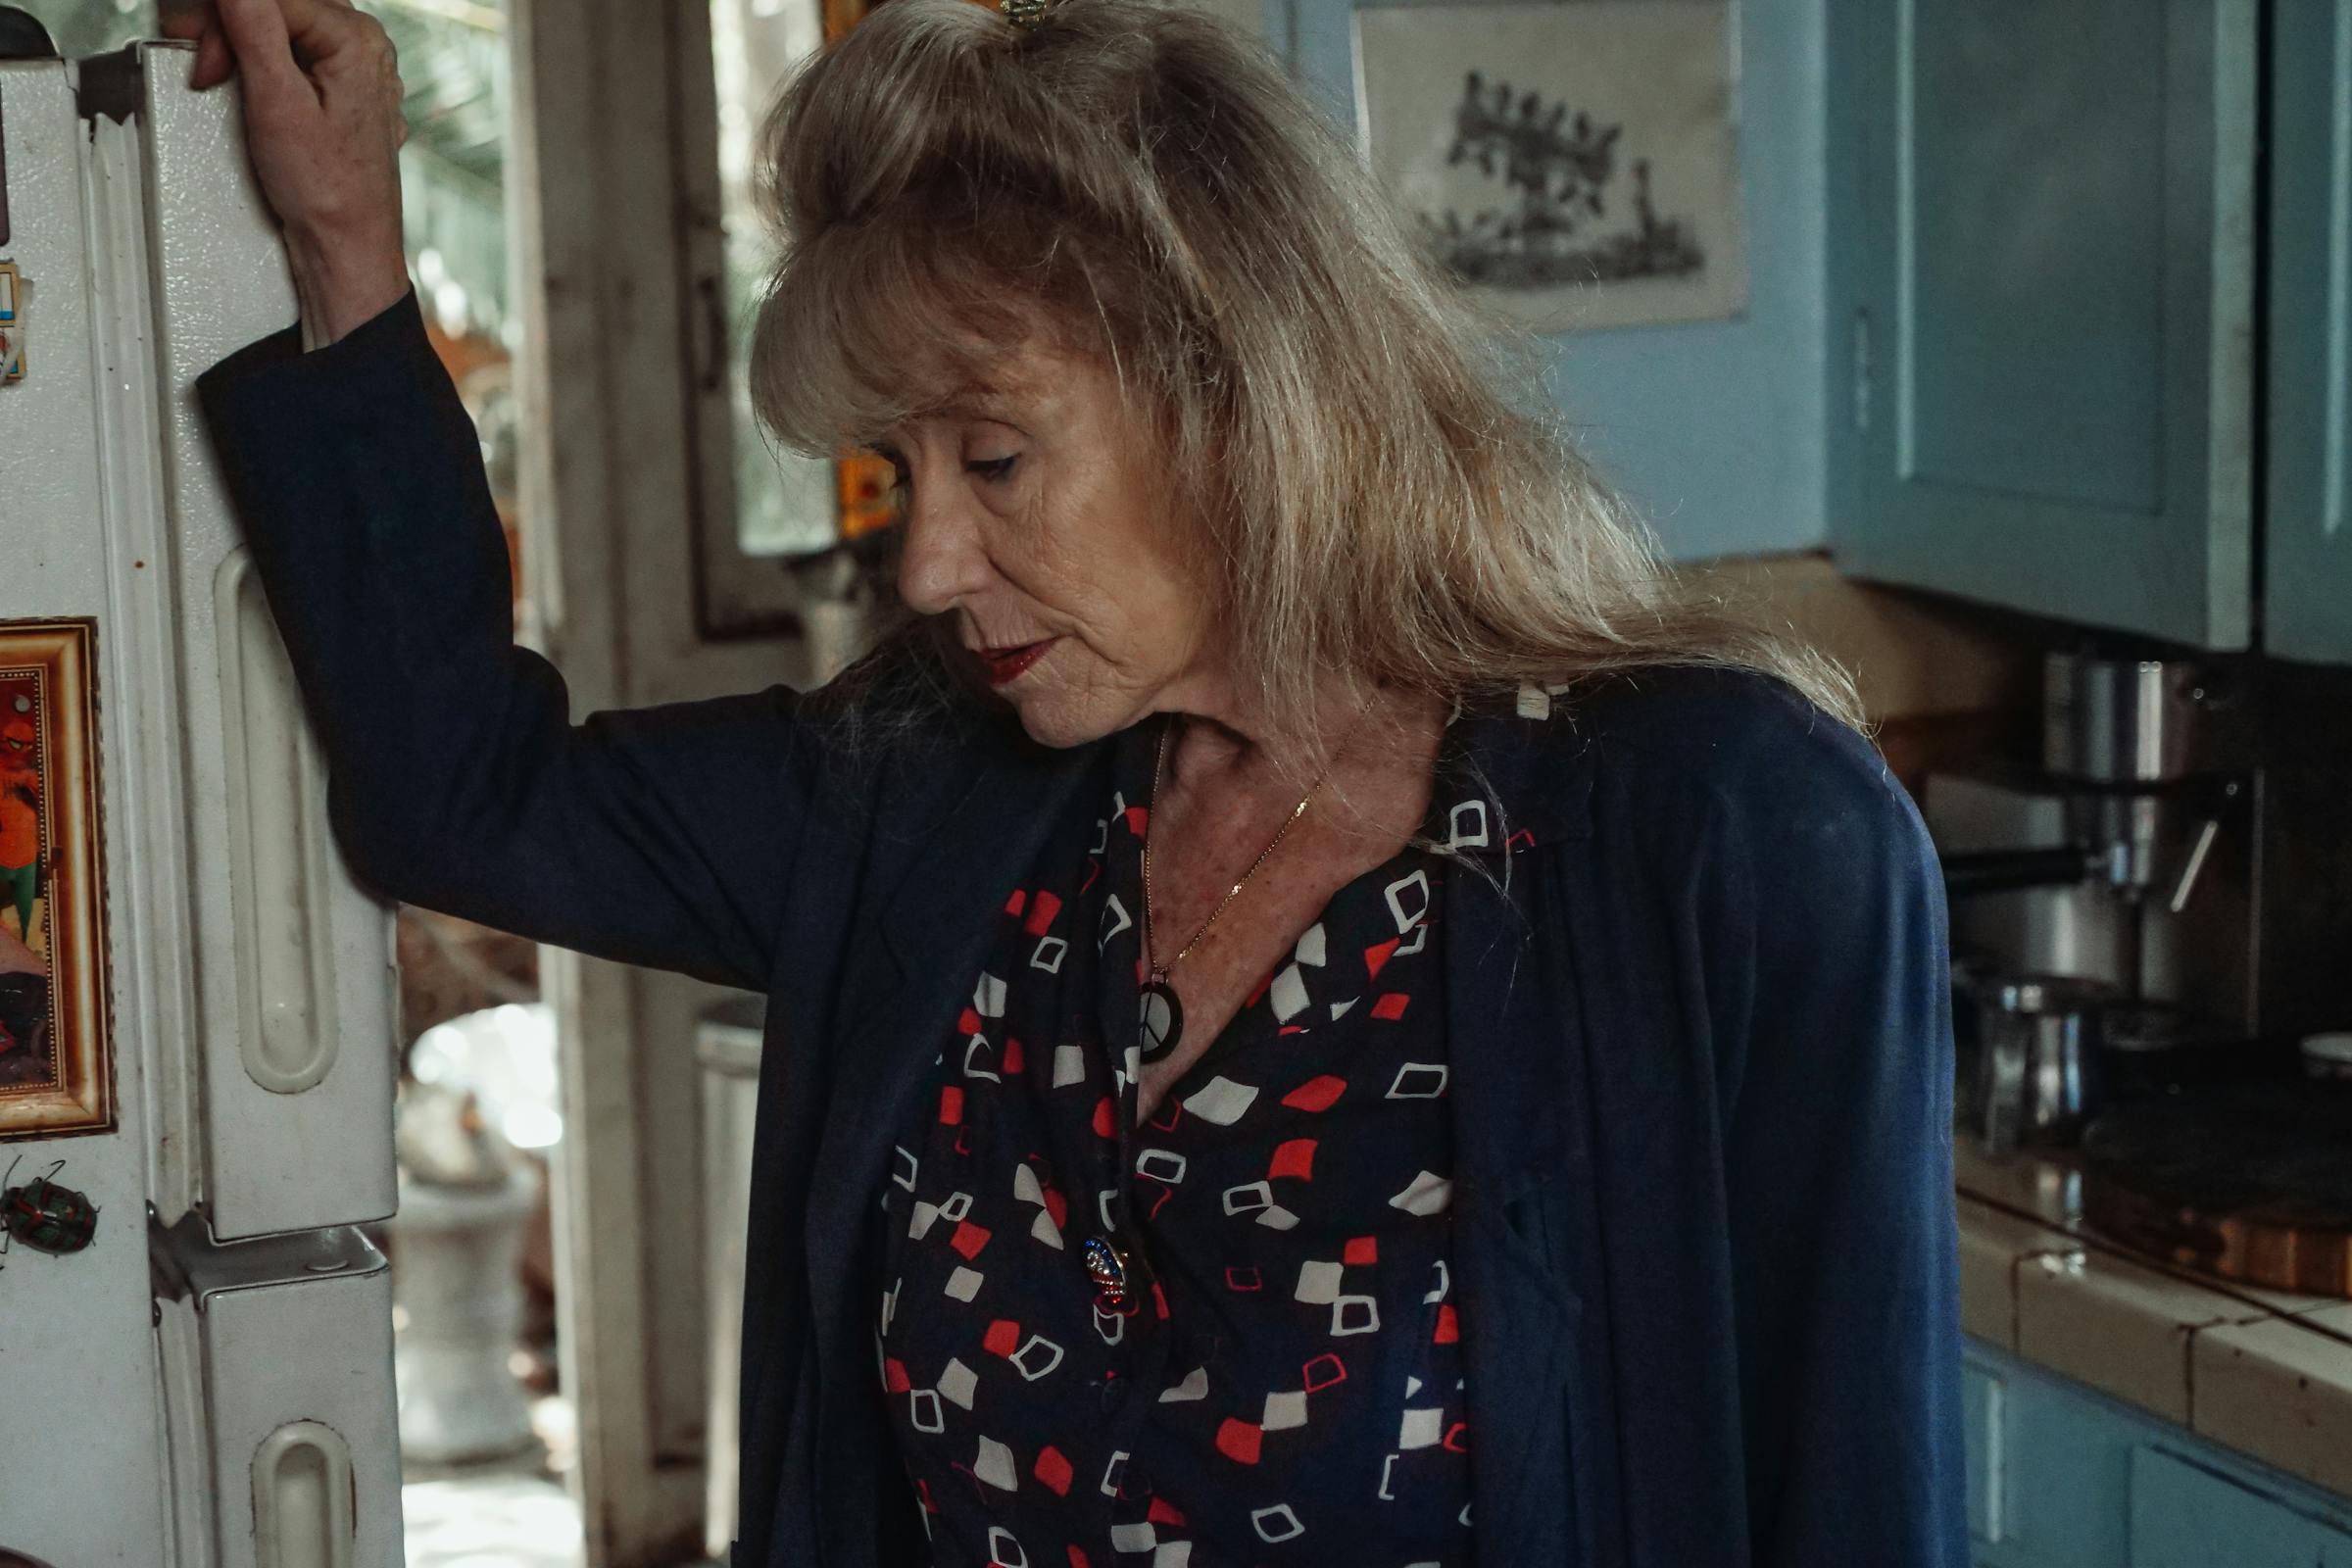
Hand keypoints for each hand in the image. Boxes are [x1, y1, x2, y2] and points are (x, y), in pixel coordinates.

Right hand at [159, 0, 411, 347]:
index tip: (203, 61)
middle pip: (276, 3)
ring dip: (239, 39)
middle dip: (226, 25)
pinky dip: (259, 58)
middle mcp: (366, 47)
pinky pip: (294, 49)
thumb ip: (254, 29)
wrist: (345, 246)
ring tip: (216, 74)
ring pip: (282, 21)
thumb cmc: (324, 192)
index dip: (221, 22)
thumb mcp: (276, 103)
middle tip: (201, 62)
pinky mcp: (342, 88)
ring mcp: (357, 68)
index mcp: (357, 40)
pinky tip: (242, 81)